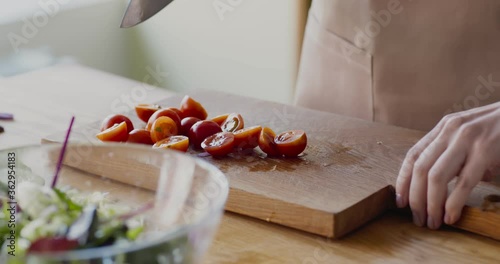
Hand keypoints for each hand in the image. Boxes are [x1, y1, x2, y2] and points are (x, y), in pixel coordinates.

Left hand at [395, 102, 499, 228]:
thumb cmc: (499, 129)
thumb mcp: (469, 136)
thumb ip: (452, 155)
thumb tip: (437, 187)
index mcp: (444, 128)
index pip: (413, 156)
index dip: (403, 181)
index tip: (399, 202)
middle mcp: (450, 131)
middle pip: (420, 169)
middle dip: (416, 199)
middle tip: (418, 219)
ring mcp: (467, 139)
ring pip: (436, 177)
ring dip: (431, 204)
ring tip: (433, 222)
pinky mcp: (485, 150)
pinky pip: (463, 182)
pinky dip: (453, 203)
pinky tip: (451, 216)